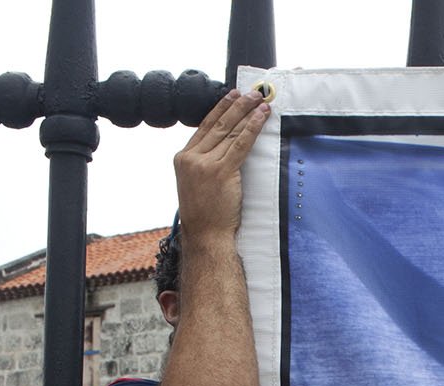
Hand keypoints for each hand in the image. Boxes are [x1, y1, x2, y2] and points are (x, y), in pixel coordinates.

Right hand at [174, 89, 271, 242]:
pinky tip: (260, 117)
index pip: (204, 126)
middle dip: (237, 106)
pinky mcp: (221, 172)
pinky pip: (240, 144)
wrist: (206, 235)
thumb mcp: (195, 183)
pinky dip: (252, 128)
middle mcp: (191, 157)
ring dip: (247, 113)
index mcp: (183, 158)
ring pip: (229, 132)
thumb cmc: (205, 214)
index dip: (220, 109)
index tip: (232, 96)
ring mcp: (205, 164)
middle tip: (251, 92)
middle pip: (217, 125)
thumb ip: (203, 163)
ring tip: (260, 101)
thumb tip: (222, 148)